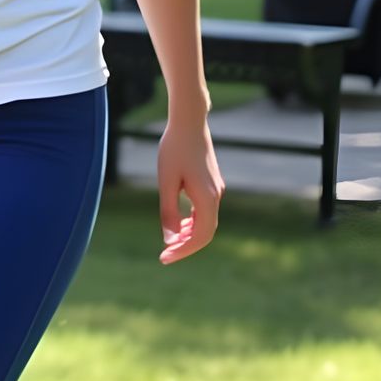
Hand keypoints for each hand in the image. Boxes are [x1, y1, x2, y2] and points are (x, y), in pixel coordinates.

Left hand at [157, 115, 222, 263]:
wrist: (189, 122)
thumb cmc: (174, 149)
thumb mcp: (166, 181)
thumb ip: (168, 211)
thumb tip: (170, 239)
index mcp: (207, 198)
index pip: (200, 237)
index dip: (183, 251)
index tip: (164, 258)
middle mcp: (216, 197)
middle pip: (205, 233)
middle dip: (186, 247)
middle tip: (164, 256)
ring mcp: (216, 190)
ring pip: (206, 223)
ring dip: (189, 235)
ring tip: (169, 242)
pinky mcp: (212, 184)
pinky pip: (205, 211)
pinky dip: (192, 222)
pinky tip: (178, 224)